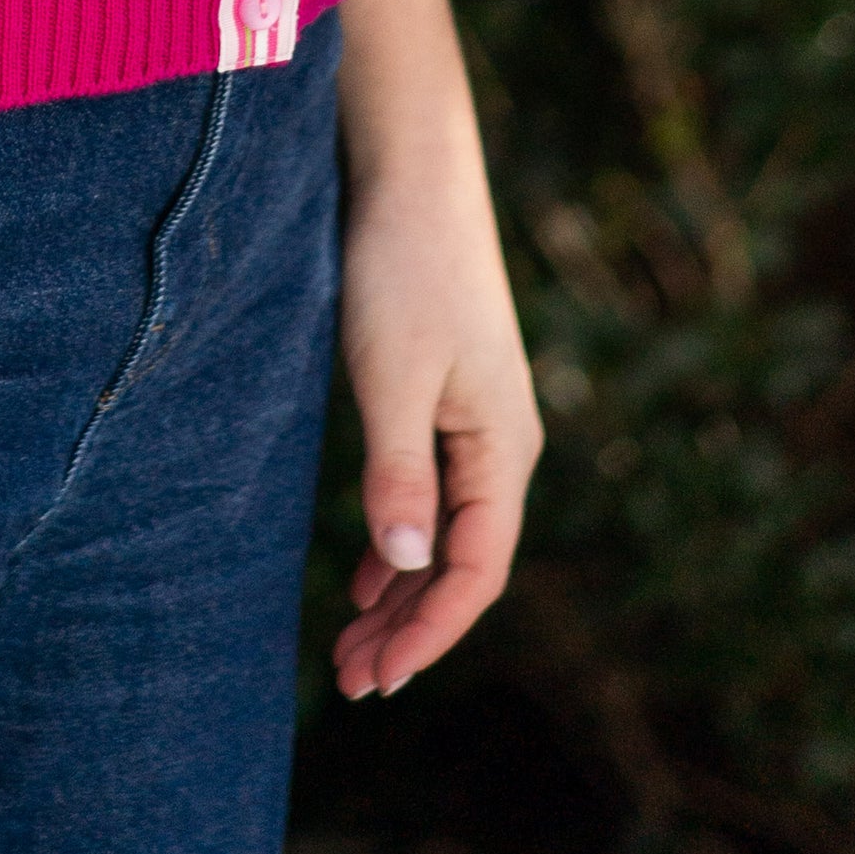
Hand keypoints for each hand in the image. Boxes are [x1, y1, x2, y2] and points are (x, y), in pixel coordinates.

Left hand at [332, 145, 542, 700]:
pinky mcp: (446, 397)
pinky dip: (399, 541)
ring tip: (350, 644)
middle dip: (410, 627)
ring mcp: (477, 422)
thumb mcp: (390, 375)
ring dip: (401, 591)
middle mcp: (503, 445)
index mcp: (504, 448)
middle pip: (462, 563)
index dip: (428, 633)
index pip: (476, 572)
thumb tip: (409, 566)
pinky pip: (431, 494)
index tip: (376, 681)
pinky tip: (366, 572)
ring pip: (444, 533)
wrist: (411, 172)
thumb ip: (399, 471)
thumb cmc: (399, 268)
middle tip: (352, 681)